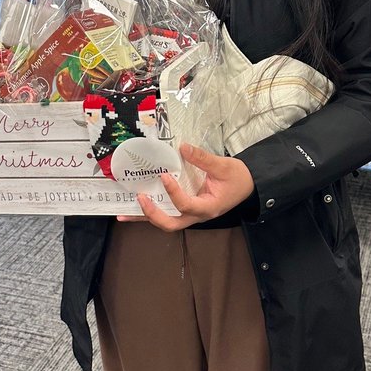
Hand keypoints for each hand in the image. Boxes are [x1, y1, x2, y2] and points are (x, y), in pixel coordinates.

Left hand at [116, 142, 255, 230]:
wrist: (247, 187)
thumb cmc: (238, 178)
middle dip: (153, 215)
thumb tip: (182, 147)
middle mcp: (197, 216)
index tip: (164, 176)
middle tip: (140, 199)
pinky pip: (167, 213)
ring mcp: (190, 215)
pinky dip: (150, 212)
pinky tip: (134, 208)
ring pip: (166, 222)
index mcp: (208, 207)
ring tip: (123, 214)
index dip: (173, 192)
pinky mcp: (186, 209)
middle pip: (171, 224)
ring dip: (144, 218)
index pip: (186, 204)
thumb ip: (203, 158)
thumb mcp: (224, 166)